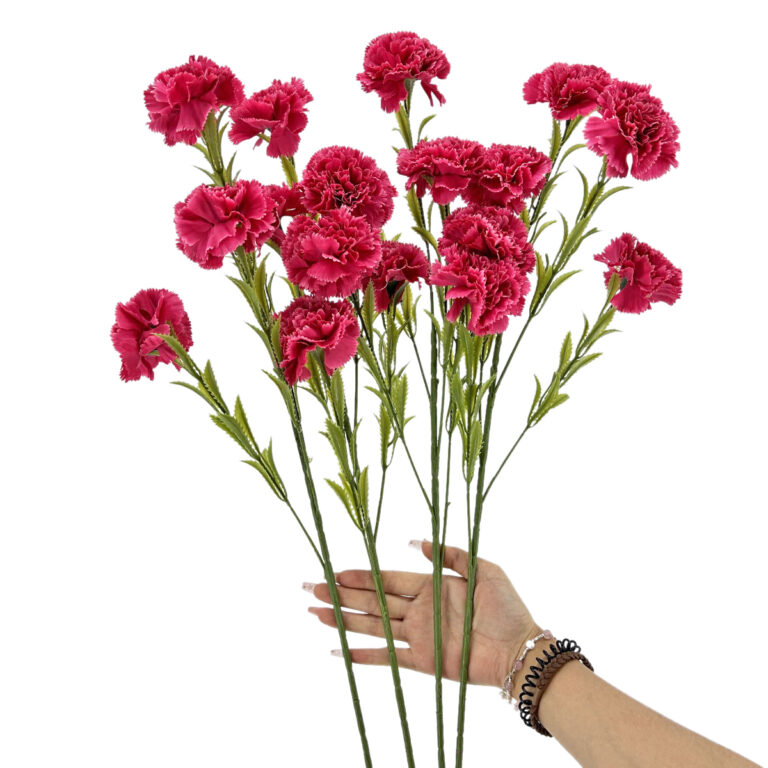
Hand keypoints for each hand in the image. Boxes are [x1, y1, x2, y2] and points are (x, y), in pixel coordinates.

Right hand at [306, 540, 540, 687]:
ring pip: (372, 626)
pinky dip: (362, 656)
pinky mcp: (423, 662)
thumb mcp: (483, 568)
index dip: (360, 575)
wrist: (521, 648)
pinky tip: (339, 651)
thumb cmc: (508, 607)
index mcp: (430, 587)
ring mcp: (418, 637)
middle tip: (312, 588)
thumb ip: (451, 554)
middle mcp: (418, 611)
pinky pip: (387, 659)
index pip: (386, 579)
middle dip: (341, 594)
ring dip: (343, 620)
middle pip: (371, 601)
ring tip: (316, 613)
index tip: (335, 570)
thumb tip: (416, 542)